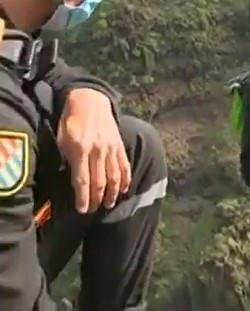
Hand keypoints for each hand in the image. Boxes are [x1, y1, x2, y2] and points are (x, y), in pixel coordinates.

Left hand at [57, 89, 130, 212]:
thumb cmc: (71, 122)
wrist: (90, 102)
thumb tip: (71, 179)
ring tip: (109, 204)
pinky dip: (125, 180)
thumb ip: (67, 159)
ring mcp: (111, 149)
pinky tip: (123, 190)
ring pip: (114, 177)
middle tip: (94, 210)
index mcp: (80, 149)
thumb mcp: (61, 140)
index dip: (83, 197)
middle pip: (99, 181)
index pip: (82, 180)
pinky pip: (124, 166)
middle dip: (97, 199)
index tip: (83, 210)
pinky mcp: (119, 146)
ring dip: (112, 193)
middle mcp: (98, 151)